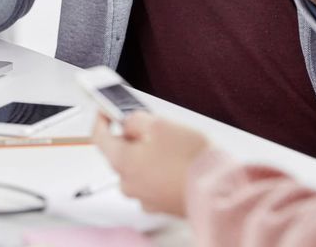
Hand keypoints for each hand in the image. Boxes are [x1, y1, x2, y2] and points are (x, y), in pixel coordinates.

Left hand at [91, 112, 210, 215]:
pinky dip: (159, 172)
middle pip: (119, 154)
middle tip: (150, 126)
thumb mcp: (160, 124)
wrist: (216, 190)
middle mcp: (128, 183)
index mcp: (122, 161)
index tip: (106, 111)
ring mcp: (144, 197)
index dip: (102, 119)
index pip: (99, 137)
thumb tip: (128, 122)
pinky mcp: (160, 205)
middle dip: (131, 138)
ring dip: (147, 156)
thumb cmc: (190, 160)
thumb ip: (136, 119)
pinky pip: (151, 183)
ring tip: (170, 145)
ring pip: (137, 169)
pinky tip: (176, 164)